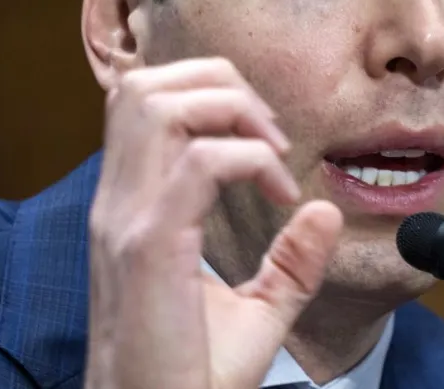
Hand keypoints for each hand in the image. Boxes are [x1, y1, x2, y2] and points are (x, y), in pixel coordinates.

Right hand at [85, 57, 342, 388]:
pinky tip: (280, 195)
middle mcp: (117, 204)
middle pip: (146, 85)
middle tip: (270, 136)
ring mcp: (128, 222)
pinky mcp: (150, 248)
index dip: (209, 95)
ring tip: (271, 153)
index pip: (141, 101)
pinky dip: (249, 159)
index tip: (267, 146)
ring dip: (227, 109)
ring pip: (157, 105)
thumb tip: (326, 210)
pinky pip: (199, 163)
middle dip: (219, 85)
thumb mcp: (251, 314)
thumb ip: (288, 262)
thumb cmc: (192, 379)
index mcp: (129, 209)